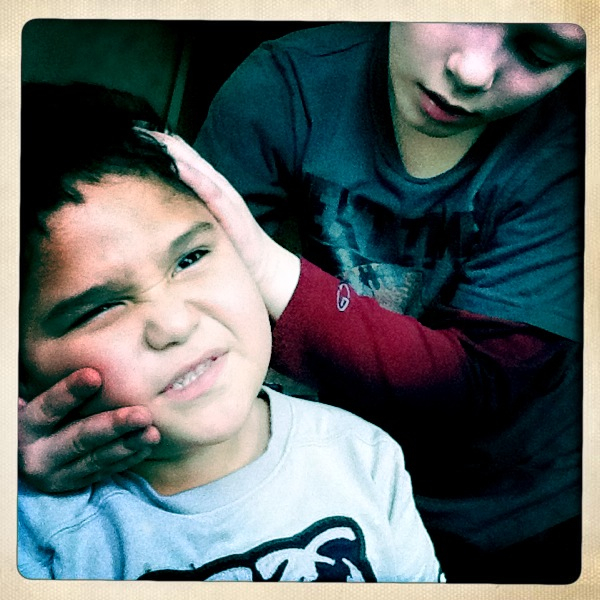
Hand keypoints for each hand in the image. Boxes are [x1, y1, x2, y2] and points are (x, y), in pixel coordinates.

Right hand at [19, 368, 159, 492]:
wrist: (29, 453)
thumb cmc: (44, 416)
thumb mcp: (43, 403)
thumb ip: (64, 391)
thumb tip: (95, 368)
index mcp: (27, 427)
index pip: (49, 408)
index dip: (70, 392)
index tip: (95, 376)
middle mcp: (38, 454)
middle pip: (79, 438)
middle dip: (114, 425)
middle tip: (143, 415)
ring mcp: (57, 473)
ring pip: (97, 458)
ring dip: (128, 445)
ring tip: (153, 433)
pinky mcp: (74, 484)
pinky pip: (105, 471)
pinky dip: (128, 458)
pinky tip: (146, 445)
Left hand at [147, 131, 300, 318]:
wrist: (262, 265)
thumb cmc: (231, 246)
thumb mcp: (204, 223)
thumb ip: (187, 210)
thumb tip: (156, 208)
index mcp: (208, 187)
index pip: (181, 158)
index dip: (159, 143)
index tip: (131, 132)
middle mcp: (216, 185)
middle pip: (186, 154)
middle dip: (160, 140)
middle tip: (131, 127)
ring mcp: (225, 196)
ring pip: (196, 165)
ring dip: (173, 150)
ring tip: (149, 136)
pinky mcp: (230, 211)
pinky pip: (210, 190)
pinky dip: (194, 176)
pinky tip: (178, 165)